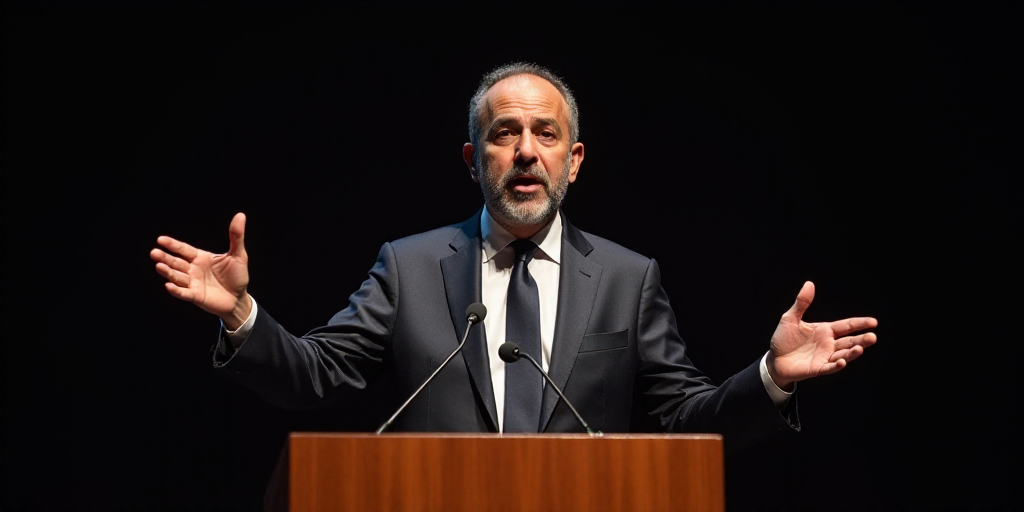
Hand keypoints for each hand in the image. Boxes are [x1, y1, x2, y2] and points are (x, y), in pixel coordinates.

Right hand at [150, 212, 251, 328]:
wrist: (240, 298)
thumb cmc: (238, 276)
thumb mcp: (238, 255)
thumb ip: (236, 236)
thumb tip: (240, 215)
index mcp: (201, 258)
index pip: (184, 249)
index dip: (172, 245)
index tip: (160, 239)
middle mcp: (194, 270)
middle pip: (176, 262)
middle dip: (165, 258)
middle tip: (154, 252)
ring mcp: (193, 283)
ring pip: (177, 276)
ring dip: (168, 272)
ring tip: (158, 265)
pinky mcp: (196, 296)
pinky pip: (184, 293)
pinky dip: (176, 290)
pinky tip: (168, 286)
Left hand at [767, 281, 877, 388]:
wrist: (774, 358)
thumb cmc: (783, 339)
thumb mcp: (790, 318)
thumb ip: (802, 303)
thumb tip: (809, 283)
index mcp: (825, 330)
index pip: (846, 326)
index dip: (859, 324)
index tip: (873, 322)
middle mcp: (828, 344)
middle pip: (849, 341)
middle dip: (861, 340)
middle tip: (872, 337)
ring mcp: (824, 357)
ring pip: (843, 355)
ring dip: (852, 353)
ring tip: (860, 348)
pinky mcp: (817, 368)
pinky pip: (829, 367)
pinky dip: (836, 365)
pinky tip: (841, 361)